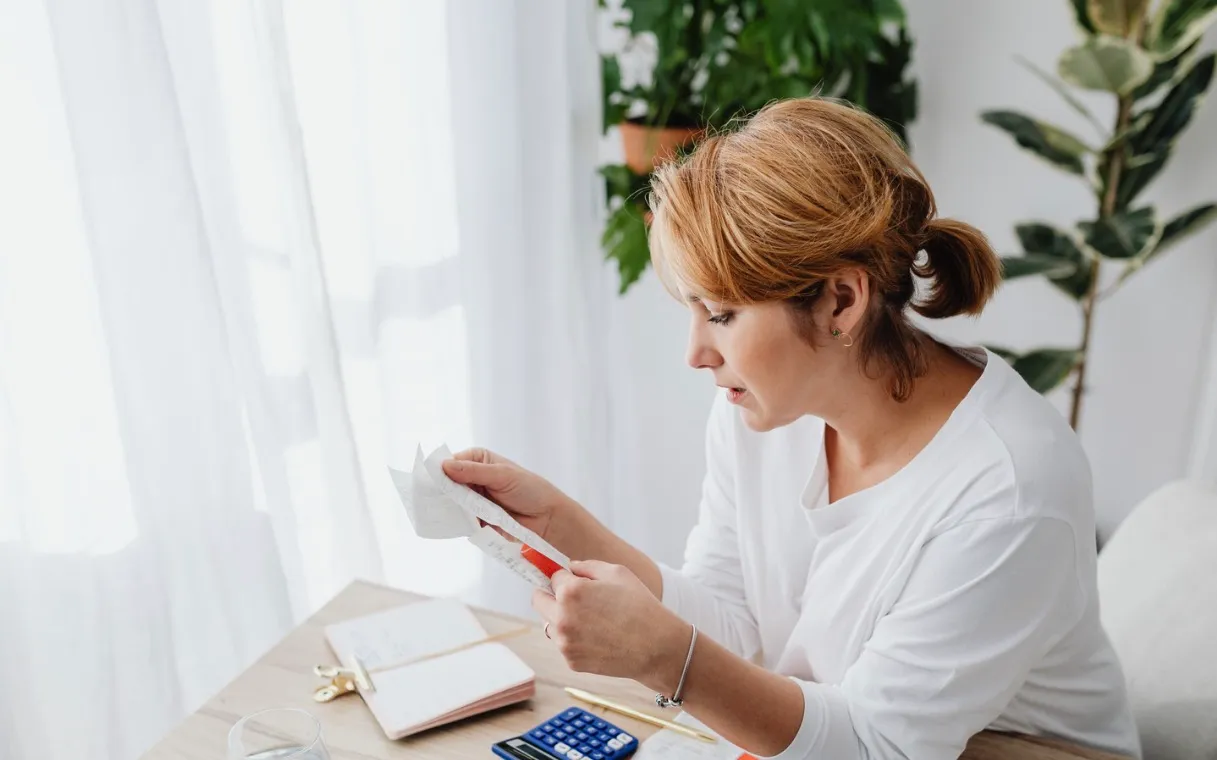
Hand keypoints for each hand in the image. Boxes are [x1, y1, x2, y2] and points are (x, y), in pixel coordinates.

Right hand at [441, 448, 571, 542]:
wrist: (548, 518)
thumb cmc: (530, 489)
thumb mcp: (502, 475)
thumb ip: (474, 471)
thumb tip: (445, 466)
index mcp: (478, 460)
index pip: (452, 462)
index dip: (440, 470)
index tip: (429, 480)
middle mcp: (473, 478)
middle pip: (448, 483)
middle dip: (441, 491)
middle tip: (430, 499)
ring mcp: (473, 499)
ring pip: (452, 503)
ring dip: (448, 508)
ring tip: (440, 512)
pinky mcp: (476, 519)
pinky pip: (461, 520)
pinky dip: (457, 522)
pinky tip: (451, 523)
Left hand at [533, 560, 688, 685]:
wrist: (656, 648)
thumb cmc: (640, 606)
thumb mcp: (617, 572)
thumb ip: (586, 566)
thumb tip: (569, 568)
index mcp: (570, 592)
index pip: (552, 576)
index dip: (564, 575)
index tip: (566, 577)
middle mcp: (561, 617)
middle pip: (539, 599)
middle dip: (551, 594)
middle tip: (572, 596)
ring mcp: (564, 642)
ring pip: (549, 623)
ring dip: (561, 617)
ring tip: (591, 618)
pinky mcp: (571, 660)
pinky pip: (563, 642)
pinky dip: (574, 637)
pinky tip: (598, 636)